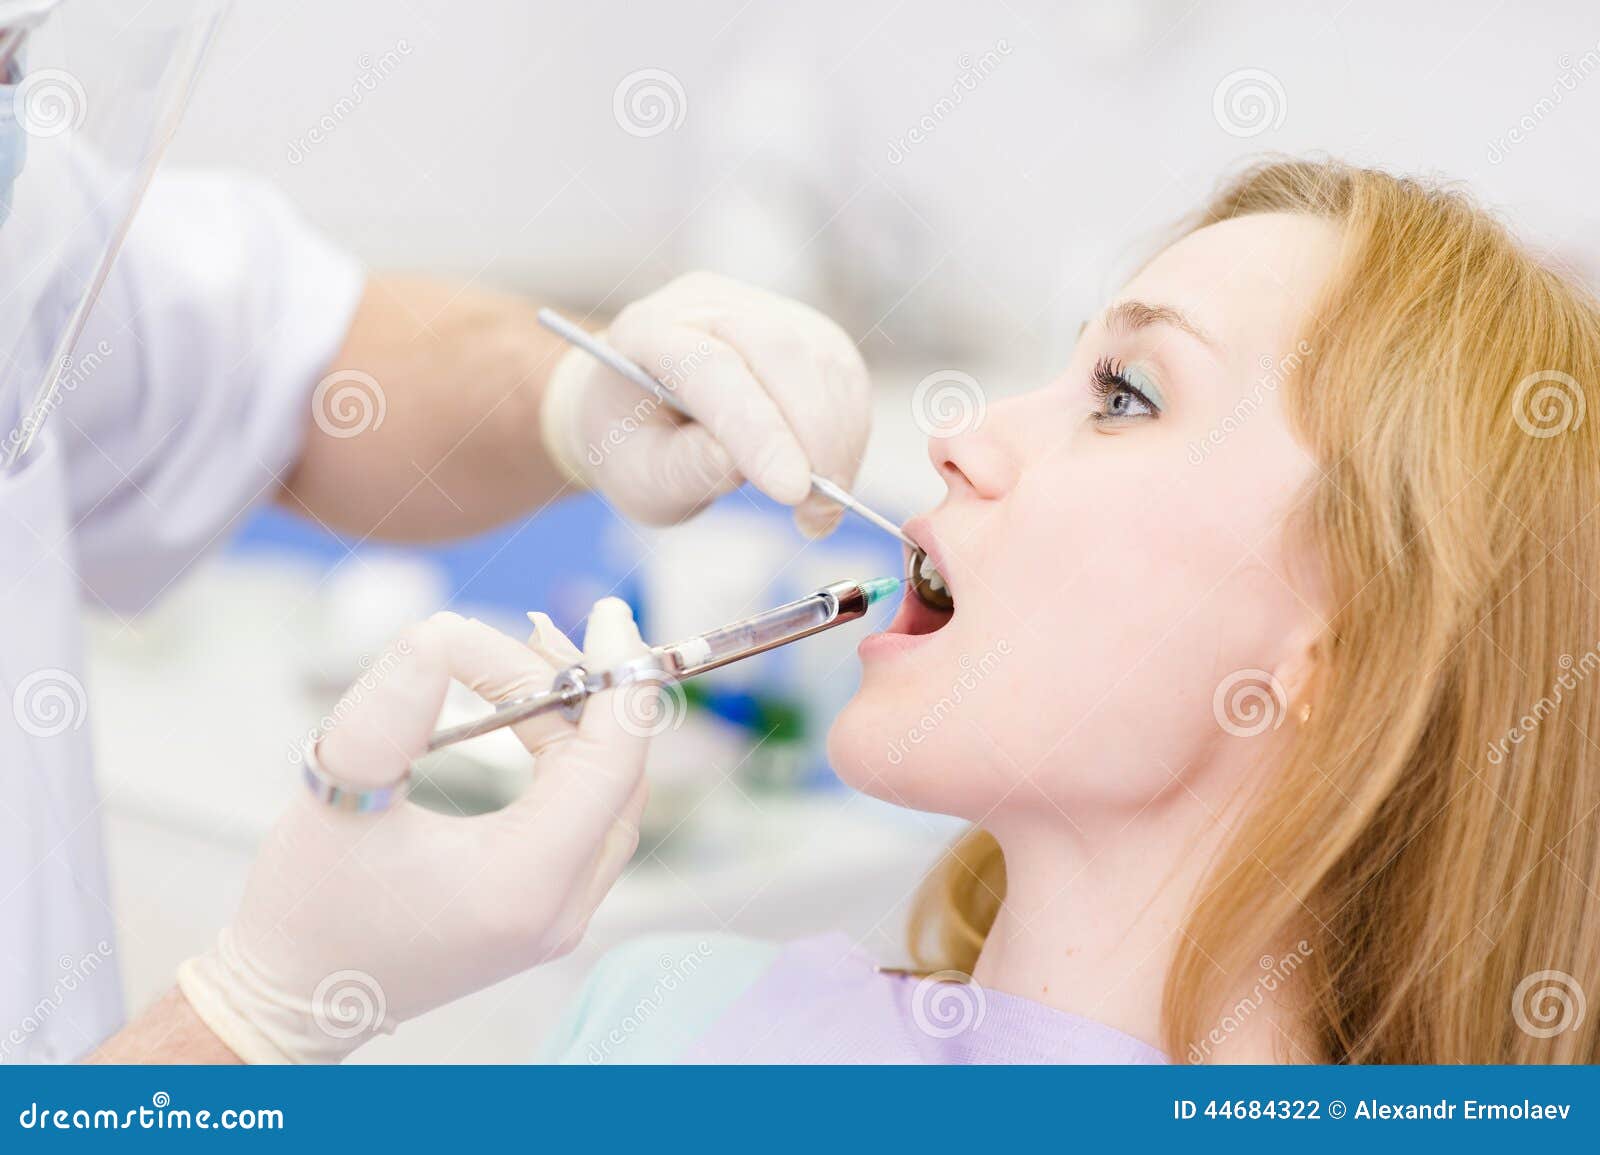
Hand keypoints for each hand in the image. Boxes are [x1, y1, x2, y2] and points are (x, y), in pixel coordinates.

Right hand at [177, 601, 652, 1062]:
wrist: (290, 1002)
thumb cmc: (306, 907)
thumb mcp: (340, 785)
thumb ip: (397, 697)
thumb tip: (453, 631)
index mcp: (525, 881)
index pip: (613, 760)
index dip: (619, 676)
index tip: (609, 613)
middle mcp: (563, 906)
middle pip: (617, 769)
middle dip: (586, 687)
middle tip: (538, 625)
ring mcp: (562, 915)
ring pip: (607, 789)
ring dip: (577, 717)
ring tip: (525, 656)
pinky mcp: (547, 909)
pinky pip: (586, 814)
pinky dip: (566, 755)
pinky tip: (525, 712)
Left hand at [541, 272, 870, 535]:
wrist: (643, 414)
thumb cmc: (635, 446)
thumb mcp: (642, 475)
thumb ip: (686, 466)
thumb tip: (741, 463)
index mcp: (647, 331)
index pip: (712, 367)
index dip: (758, 429)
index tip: (792, 491)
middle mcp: (707, 304)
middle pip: (779, 350)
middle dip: (813, 436)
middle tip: (817, 511)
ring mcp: (762, 309)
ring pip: (825, 361)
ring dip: (839, 441)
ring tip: (821, 508)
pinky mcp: (806, 331)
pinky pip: (846, 375)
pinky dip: (850, 433)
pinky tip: (831, 478)